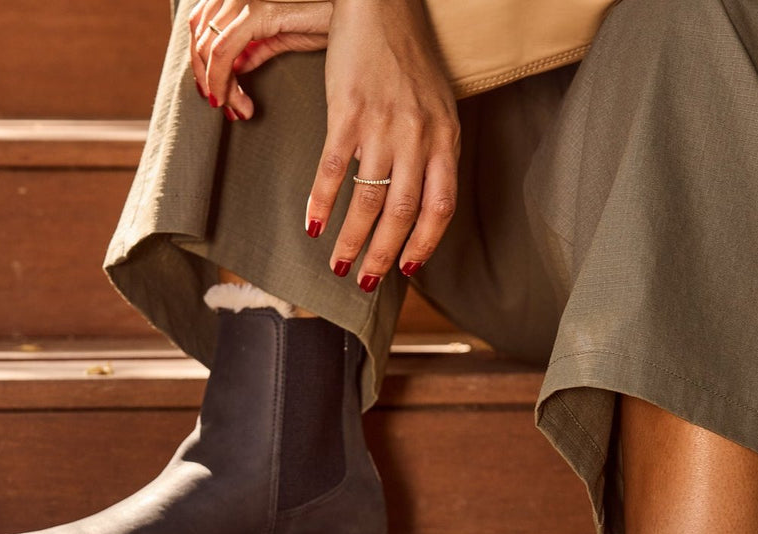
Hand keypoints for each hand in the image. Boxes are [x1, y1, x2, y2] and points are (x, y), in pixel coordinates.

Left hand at [189, 1, 331, 117]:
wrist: (349, 13)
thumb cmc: (321, 20)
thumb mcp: (280, 36)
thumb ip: (254, 48)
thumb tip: (236, 67)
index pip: (200, 27)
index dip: (201, 65)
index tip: (216, 94)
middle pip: (199, 39)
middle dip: (208, 81)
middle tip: (225, 108)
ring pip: (209, 49)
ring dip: (218, 88)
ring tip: (236, 110)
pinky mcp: (259, 11)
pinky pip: (225, 52)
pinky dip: (224, 82)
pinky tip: (239, 103)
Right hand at [306, 0, 459, 288]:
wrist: (383, 6)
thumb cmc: (410, 61)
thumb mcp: (437, 109)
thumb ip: (431, 154)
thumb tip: (414, 204)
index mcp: (445, 140)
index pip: (440, 208)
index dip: (424, 245)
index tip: (408, 269)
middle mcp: (418, 138)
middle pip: (401, 214)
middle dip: (382, 256)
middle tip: (365, 282)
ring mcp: (383, 126)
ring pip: (367, 201)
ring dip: (350, 239)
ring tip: (338, 263)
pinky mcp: (348, 112)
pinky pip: (333, 170)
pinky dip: (321, 202)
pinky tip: (312, 224)